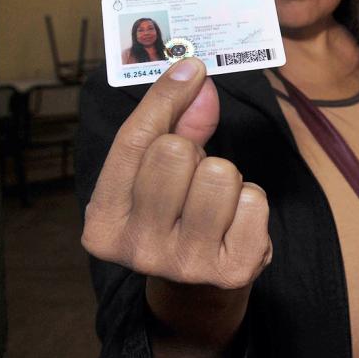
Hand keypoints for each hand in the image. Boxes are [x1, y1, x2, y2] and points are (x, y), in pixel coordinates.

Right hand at [81, 58, 271, 291]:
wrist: (198, 289)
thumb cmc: (175, 216)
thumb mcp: (160, 172)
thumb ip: (176, 123)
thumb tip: (195, 77)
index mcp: (104, 221)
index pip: (134, 142)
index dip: (164, 97)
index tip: (190, 68)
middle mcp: (136, 248)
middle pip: (175, 153)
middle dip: (195, 151)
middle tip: (195, 174)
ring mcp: (184, 263)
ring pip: (219, 173)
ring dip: (227, 177)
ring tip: (217, 201)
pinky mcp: (231, 270)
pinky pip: (255, 200)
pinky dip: (253, 201)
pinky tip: (237, 221)